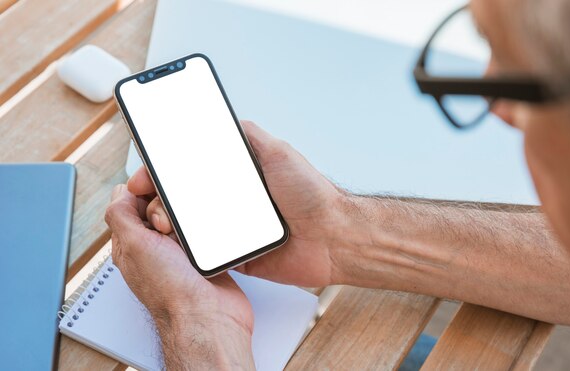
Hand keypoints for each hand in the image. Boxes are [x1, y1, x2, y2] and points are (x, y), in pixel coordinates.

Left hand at [105, 185, 254, 369]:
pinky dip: (209, 230)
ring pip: (185, 215)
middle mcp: (154, 246)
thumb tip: (122, 191)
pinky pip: (206, 228)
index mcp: (131, 243)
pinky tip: (207, 241)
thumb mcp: (134, 246)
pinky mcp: (204, 254)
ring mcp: (180, 250)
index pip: (132, 201)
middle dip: (169, 210)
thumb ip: (121, 215)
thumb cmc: (171, 292)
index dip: (144, 196)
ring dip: (191, 220)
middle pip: (161, 205)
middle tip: (171, 230)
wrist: (209, 317)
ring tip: (190, 239)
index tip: (154, 207)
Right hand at [128, 120, 346, 287]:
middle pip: (182, 200)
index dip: (163, 172)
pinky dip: (188, 250)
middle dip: (158, 198)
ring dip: (169, 223)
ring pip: (187, 227)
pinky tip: (177, 244)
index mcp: (236, 178)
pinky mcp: (235, 255)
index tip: (144, 174)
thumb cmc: (311, 194)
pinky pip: (204, 255)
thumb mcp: (279, 152)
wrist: (333, 237)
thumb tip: (222, 117)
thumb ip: (250, 135)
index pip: (190, 172)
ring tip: (161, 222)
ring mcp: (230, 230)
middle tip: (147, 198)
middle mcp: (229, 202)